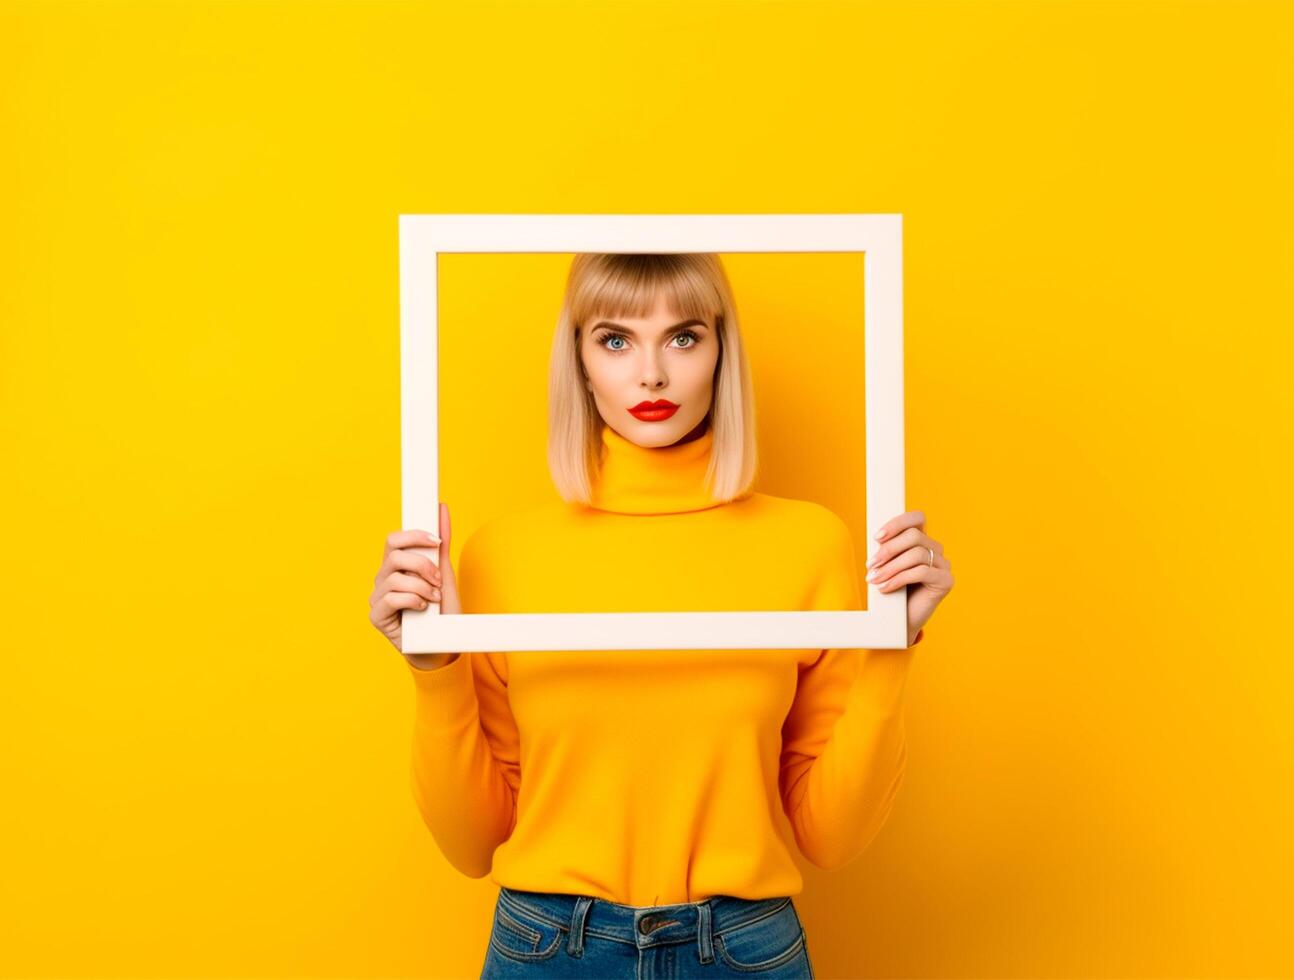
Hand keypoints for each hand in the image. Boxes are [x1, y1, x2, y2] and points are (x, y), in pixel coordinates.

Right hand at [369, 502, 462, 665]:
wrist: (442, 646)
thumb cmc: (441, 612)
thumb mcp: (444, 574)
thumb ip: (440, 546)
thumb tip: (442, 510)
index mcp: (396, 566)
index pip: (395, 540)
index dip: (414, 535)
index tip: (436, 540)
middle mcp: (383, 578)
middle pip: (394, 555)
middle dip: (422, 564)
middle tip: (438, 579)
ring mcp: (377, 597)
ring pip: (394, 577)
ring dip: (421, 586)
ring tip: (434, 599)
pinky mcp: (376, 616)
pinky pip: (391, 597)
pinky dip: (412, 600)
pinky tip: (422, 609)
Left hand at [865, 510, 953, 646]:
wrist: (900, 622)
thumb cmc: (891, 591)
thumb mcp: (886, 566)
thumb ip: (886, 550)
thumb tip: (878, 539)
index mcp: (922, 541)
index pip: (917, 518)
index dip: (897, 523)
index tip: (877, 537)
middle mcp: (936, 549)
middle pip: (914, 536)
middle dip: (888, 549)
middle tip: (870, 564)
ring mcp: (944, 565)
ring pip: (916, 554)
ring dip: (891, 567)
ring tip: (874, 579)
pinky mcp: (946, 581)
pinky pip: (922, 572)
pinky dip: (899, 579)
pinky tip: (885, 588)